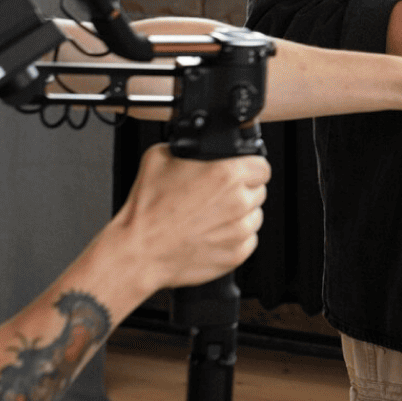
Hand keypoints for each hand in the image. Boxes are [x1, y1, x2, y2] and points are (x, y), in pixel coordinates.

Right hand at [118, 144, 268, 289]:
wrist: (138, 250)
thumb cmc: (147, 209)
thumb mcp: (159, 157)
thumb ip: (185, 147)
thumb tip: (192, 146)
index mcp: (227, 175)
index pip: (262, 166)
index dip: (250, 167)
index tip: (241, 171)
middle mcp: (238, 202)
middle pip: (259, 191)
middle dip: (242, 191)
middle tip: (216, 196)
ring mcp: (239, 231)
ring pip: (255, 216)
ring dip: (240, 215)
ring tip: (211, 216)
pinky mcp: (236, 254)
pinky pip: (248, 240)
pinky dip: (234, 237)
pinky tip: (212, 233)